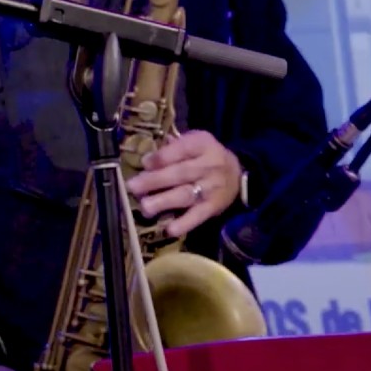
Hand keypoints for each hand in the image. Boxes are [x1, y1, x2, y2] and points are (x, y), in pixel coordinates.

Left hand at [126, 130, 241, 236]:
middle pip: (180, 173)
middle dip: (154, 181)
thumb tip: (147, 159)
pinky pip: (198, 216)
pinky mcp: (214, 207)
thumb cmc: (205, 156)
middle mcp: (209, 166)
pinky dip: (184, 223)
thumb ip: (172, 147)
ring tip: (145, 207)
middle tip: (132, 187)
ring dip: (163, 202)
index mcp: (202, 145)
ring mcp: (212, 188)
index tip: (144, 163)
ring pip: (186, 195)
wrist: (238, 175)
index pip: (182, 149)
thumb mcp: (194, 141)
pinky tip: (169, 229)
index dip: (162, 157)